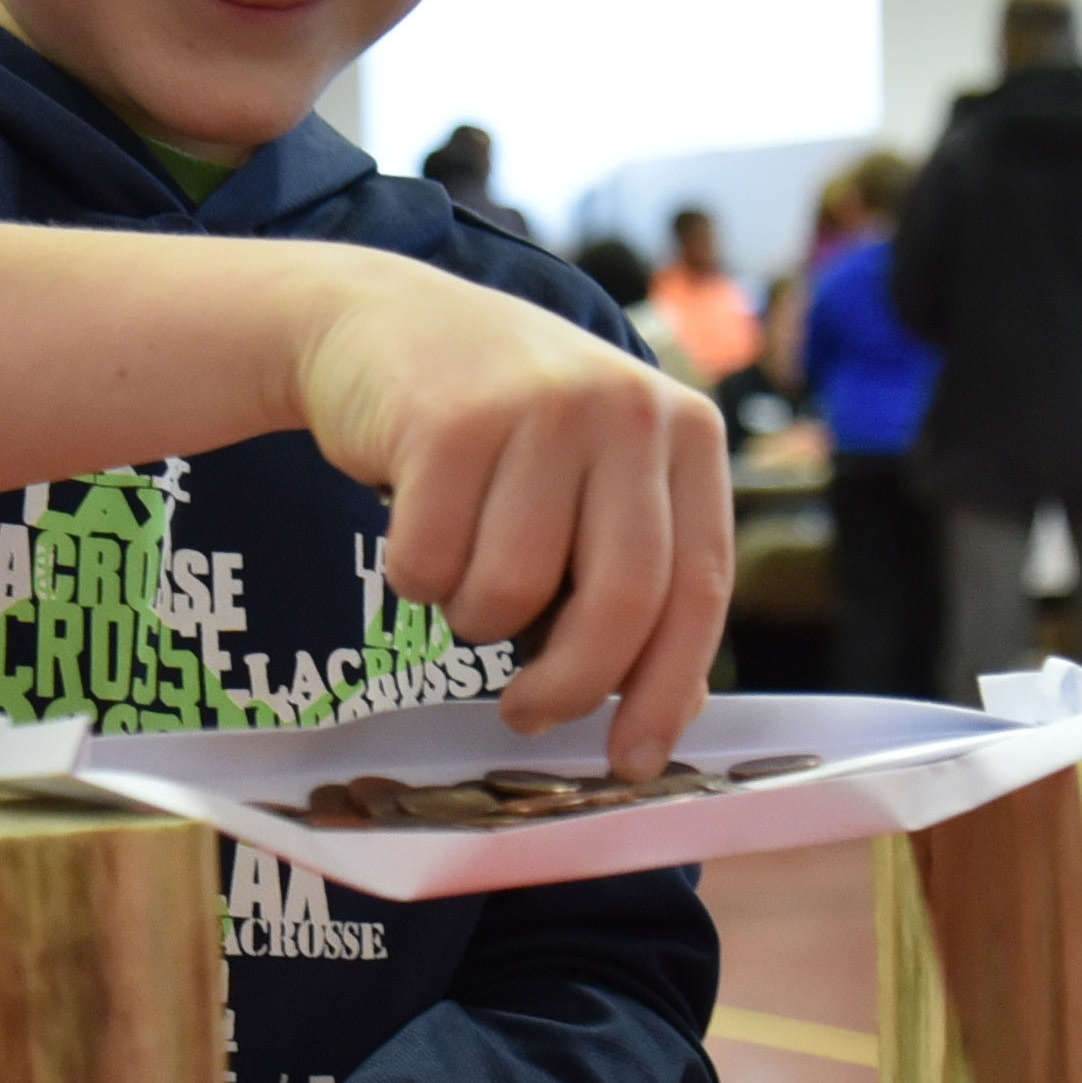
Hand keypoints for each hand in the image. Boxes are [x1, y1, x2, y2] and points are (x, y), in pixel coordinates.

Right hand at [288, 260, 730, 774]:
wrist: (382, 322)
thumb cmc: (502, 429)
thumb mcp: (591, 481)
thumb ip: (638, 576)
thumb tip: (675, 708)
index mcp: (685, 431)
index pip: (698, 586)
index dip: (666, 689)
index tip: (633, 760)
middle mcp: (625, 408)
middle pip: (619, 602)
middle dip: (568, 686)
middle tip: (525, 715)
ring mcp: (538, 405)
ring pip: (512, 591)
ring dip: (473, 615)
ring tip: (462, 563)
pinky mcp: (446, 420)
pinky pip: (429, 564)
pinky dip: (414, 577)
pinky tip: (416, 523)